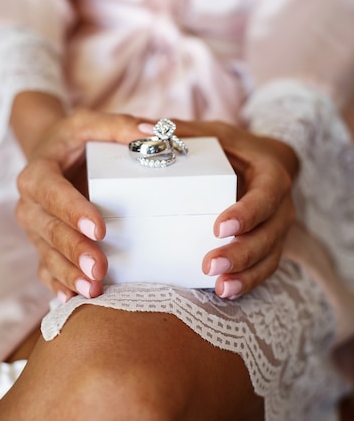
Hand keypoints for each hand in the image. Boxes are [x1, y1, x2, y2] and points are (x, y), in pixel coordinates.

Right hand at [14, 105, 143, 300]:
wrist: (47, 156)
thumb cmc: (71, 141)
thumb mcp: (89, 124)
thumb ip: (119, 126)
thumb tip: (153, 132)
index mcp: (37, 174)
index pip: (52, 193)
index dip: (73, 211)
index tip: (99, 228)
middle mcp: (30, 205)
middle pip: (50, 231)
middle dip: (75, 251)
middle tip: (99, 269)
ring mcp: (35, 230)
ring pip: (47, 256)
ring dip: (69, 275)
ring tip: (93, 290)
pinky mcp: (43, 246)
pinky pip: (46, 269)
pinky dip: (58, 285)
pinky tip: (73, 300)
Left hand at [172, 120, 298, 297]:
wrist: (263, 162)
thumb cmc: (233, 148)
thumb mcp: (212, 134)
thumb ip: (181, 133)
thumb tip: (140, 128)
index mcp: (270, 174)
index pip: (265, 195)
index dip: (246, 213)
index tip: (220, 227)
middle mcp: (280, 205)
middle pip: (269, 233)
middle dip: (242, 253)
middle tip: (210, 265)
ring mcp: (277, 229)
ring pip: (269, 256)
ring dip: (246, 274)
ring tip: (219, 287)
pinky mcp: (269, 245)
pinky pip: (264, 269)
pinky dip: (247, 282)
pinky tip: (224, 291)